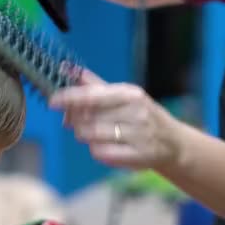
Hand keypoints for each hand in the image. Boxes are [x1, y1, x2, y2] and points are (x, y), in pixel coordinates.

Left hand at [48, 69, 182, 170]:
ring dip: (84, 135)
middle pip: (88, 117)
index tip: (52, 101)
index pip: (92, 95)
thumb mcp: (122, 95)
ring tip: (91, 133)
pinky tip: (103, 145)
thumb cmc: (141, 115)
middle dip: (74, 120)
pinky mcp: (138, 156)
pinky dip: (96, 150)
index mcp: (129, 94)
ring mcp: (138, 135)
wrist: (173, 143)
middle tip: (71, 121)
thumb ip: (94, 84)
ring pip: (92, 136)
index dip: (69, 98)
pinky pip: (101, 153)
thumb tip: (68, 68)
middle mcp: (136, 112)